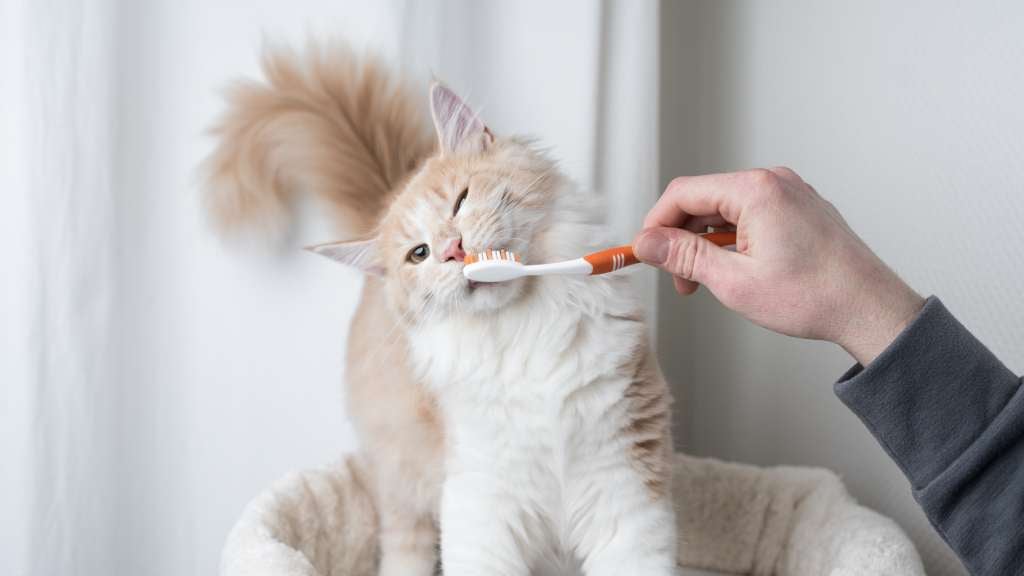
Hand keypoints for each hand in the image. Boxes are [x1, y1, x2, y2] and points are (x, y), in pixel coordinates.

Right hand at [634, 168, 924, 365]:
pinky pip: (750, 214)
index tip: (644, 253)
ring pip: (725, 209)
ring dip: (707, 243)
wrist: (870, 308)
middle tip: (680, 279)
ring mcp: (790, 193)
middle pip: (703, 199)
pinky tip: (737, 271)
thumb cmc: (814, 296)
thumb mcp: (734, 282)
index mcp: (755, 191)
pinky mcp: (799, 208)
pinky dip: (732, 240)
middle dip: (682, 238)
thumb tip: (647, 243)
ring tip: (710, 282)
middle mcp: (773, 182)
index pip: (683, 193)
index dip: (656, 224)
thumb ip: (684, 256)